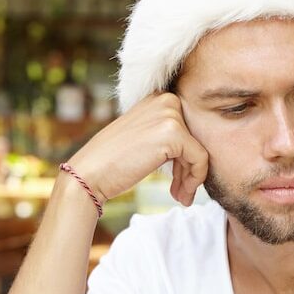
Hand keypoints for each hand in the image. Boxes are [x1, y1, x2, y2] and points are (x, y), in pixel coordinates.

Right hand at [66, 93, 207, 205]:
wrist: (90, 173)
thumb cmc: (115, 161)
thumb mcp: (147, 138)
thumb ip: (171, 136)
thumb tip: (203, 152)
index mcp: (160, 97)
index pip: (191, 129)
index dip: (186, 158)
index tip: (178, 179)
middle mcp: (166, 99)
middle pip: (198, 139)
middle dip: (190, 169)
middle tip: (180, 191)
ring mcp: (170, 113)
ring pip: (200, 151)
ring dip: (191, 178)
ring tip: (181, 196)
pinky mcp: (174, 132)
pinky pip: (200, 159)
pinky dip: (194, 180)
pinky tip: (180, 194)